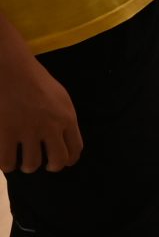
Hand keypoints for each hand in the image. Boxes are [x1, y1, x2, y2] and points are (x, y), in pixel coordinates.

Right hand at [0, 57, 81, 171]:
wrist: (11, 69)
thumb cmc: (35, 80)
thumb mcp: (61, 98)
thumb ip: (64, 119)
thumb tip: (64, 139)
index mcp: (67, 118)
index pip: (75, 150)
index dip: (67, 160)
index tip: (59, 162)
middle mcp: (50, 127)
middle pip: (56, 161)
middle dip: (49, 167)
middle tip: (39, 163)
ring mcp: (27, 131)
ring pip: (31, 164)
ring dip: (25, 166)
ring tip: (19, 161)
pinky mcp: (5, 133)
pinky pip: (6, 161)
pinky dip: (5, 164)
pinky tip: (5, 158)